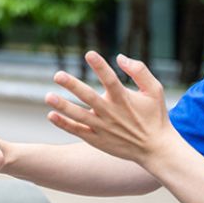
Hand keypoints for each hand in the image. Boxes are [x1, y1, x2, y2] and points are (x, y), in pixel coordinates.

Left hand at [45, 51, 175, 166]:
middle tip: (57, 75)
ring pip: (79, 116)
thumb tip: (120, 57)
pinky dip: (64, 124)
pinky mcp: (97, 140)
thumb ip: (139, 70)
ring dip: (63, 106)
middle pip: (89, 97)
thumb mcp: (154, 90)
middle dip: (73, 86)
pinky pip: (78, 131)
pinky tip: (51, 115)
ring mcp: (103, 128)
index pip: (110, 79)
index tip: (89, 54)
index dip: (100, 66)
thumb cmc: (155, 115)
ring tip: (48, 97)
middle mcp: (111, 113)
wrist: (156, 148)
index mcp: (124, 98)